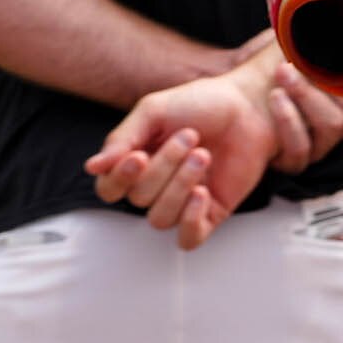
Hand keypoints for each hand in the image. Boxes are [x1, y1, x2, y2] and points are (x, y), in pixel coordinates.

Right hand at [81, 49, 342, 249]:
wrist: (249, 105)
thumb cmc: (203, 103)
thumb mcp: (155, 110)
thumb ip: (123, 138)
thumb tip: (92, 167)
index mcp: (137, 163)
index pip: (109, 189)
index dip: (119, 179)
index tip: (138, 156)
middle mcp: (156, 186)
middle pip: (139, 199)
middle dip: (164, 167)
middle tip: (190, 137)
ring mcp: (182, 201)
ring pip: (160, 219)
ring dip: (180, 186)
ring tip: (203, 155)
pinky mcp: (210, 212)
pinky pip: (188, 238)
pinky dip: (191, 220)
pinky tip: (203, 192)